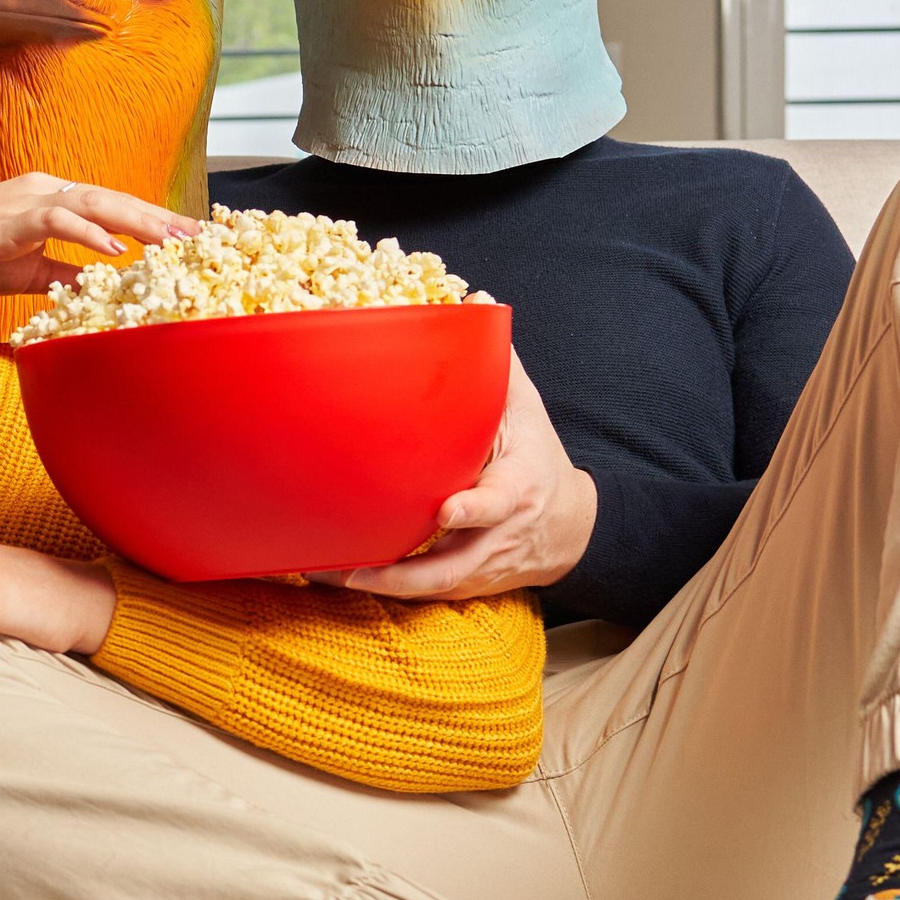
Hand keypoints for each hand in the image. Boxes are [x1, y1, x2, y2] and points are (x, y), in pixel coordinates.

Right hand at [0, 172, 195, 299]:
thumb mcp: (26, 272)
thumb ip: (63, 275)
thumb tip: (100, 287)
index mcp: (52, 199)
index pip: (113, 208)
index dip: (153, 221)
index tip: (189, 238)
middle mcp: (47, 190)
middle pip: (115, 200)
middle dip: (160, 218)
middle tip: (201, 235)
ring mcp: (29, 199)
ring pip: (95, 204)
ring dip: (138, 222)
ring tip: (173, 240)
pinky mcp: (11, 218)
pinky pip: (58, 221)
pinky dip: (89, 234)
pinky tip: (116, 249)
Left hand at [330, 350, 597, 601]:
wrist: (570, 528)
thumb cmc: (538, 459)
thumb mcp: (528, 412)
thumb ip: (500, 368)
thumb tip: (477, 305)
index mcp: (518, 490)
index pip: (497, 505)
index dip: (473, 512)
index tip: (445, 512)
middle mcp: (499, 537)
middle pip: (454, 565)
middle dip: (405, 573)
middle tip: (355, 567)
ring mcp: (481, 566)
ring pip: (432, 586)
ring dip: (381, 586)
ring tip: (330, 575)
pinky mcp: (465, 585)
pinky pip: (423, 594)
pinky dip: (383, 590)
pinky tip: (337, 578)